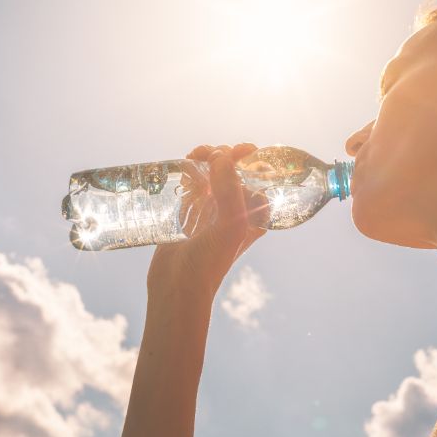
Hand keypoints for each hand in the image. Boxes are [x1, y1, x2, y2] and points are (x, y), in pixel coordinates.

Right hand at [147, 143, 269, 298]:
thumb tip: (222, 157)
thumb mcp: (229, 227)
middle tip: (209, 154)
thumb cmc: (209, 262)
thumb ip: (231, 191)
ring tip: (194, 156)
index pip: (259, 178)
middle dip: (224, 155)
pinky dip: (190, 171)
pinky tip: (184, 166)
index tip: (240, 150)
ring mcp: (211, 211)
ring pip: (213, 174)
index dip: (252, 160)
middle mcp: (234, 211)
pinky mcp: (189, 213)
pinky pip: (193, 184)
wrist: (176, 287)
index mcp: (253, 215)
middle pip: (234, 171)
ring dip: (206, 159)